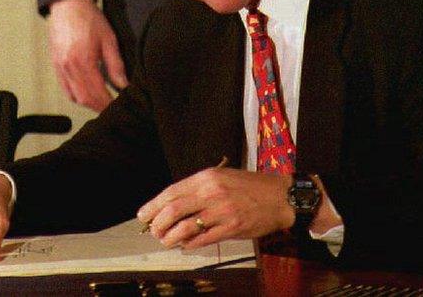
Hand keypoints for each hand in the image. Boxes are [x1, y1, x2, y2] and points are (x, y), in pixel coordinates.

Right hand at [47, 0, 127, 110]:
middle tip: (111, 108)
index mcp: (84, 61)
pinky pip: (65, 88)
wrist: (68, 5)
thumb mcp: (109, 40)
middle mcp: (69, 67)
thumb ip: (116, 65)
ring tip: (100, 102)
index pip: (97, 93)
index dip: (108, 104)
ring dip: (87, 103)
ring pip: (74, 96)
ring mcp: (60, 67)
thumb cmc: (88, 18)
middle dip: (99, 107)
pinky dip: (76, 95)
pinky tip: (86, 93)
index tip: (117, 107)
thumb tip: (123, 84)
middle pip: (84, 99)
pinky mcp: (56, 65)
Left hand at [136, 167, 293, 248]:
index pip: (171, 192)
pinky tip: (185, 245)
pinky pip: (204, 239)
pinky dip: (190, 244)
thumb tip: (171, 205)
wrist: (279, 196)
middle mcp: (212, 192)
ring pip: (186, 227)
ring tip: (166, 240)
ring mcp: (222, 211)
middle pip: (174, 209)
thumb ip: (197, 189)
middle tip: (153, 231)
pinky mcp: (232, 227)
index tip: (143, 215)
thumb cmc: (248, 186)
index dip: (153, 206)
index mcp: (206, 178)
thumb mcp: (220, 177)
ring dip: (171, 237)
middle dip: (158, 223)